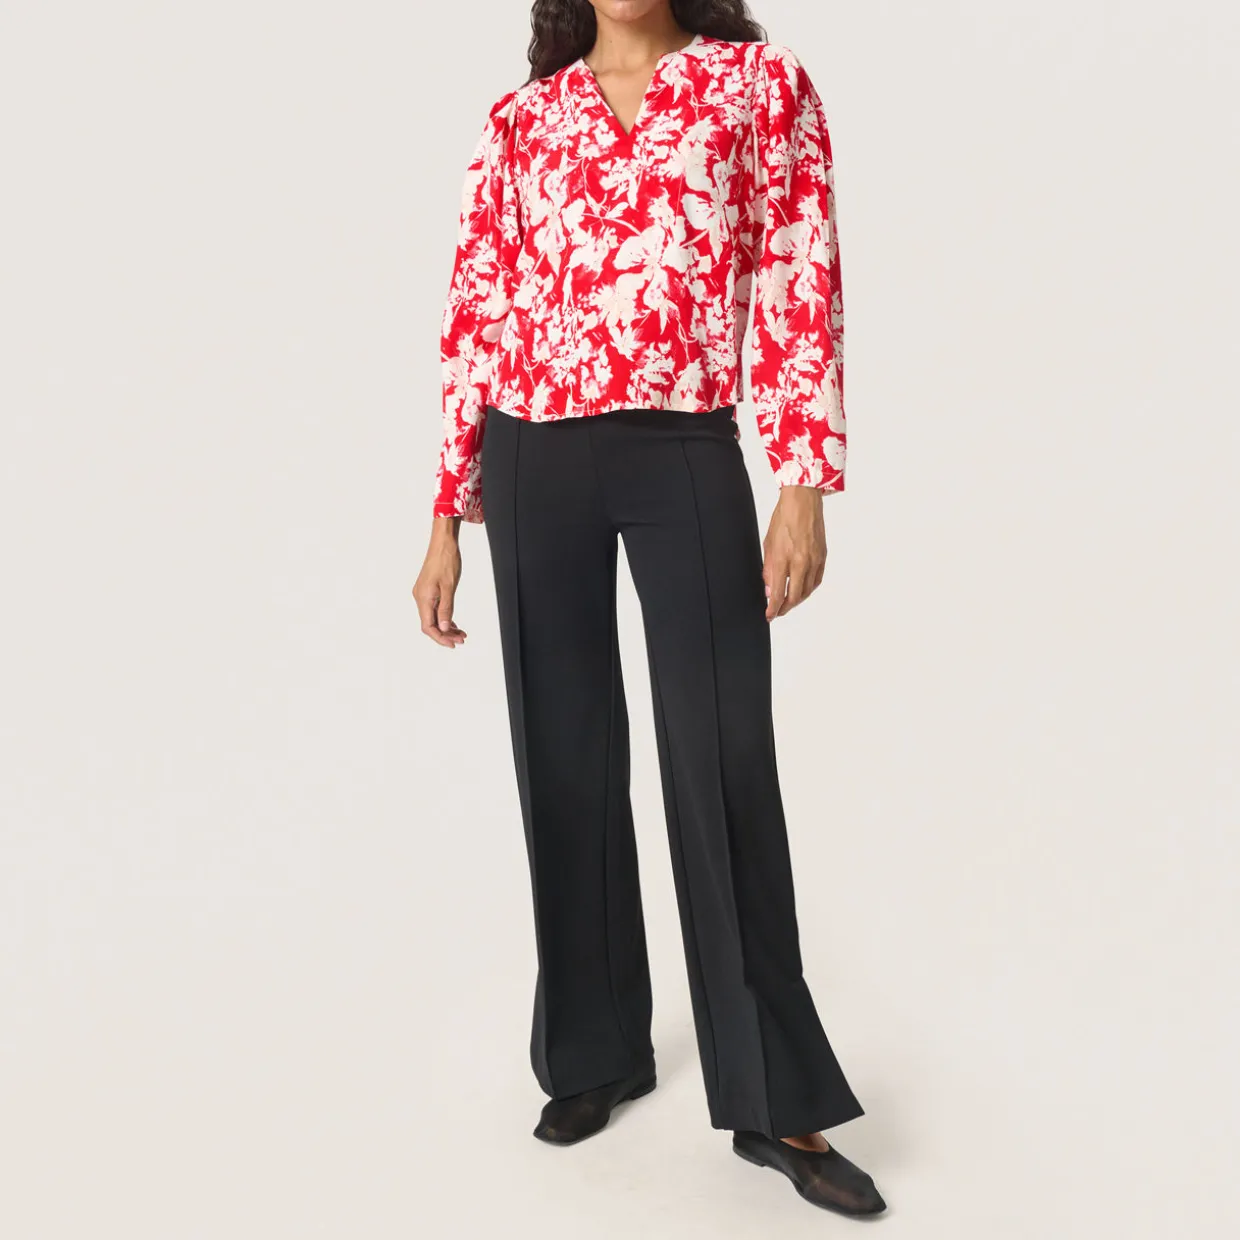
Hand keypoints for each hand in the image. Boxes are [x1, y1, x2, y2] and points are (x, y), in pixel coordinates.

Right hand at [413, 517, 467, 647]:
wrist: (443, 543)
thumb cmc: (446, 561)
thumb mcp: (449, 587)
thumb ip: (447, 609)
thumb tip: (445, 628)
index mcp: (424, 598)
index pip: (428, 626)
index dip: (440, 638)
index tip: (453, 644)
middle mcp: (420, 598)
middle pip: (430, 624)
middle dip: (445, 634)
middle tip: (461, 640)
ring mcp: (423, 594)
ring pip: (433, 617)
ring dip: (446, 627)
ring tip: (461, 634)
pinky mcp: (428, 591)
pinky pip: (435, 609)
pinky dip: (444, 617)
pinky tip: (454, 623)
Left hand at [763, 486, 826, 620]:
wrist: (803, 501)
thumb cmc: (784, 518)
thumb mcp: (768, 544)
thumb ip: (768, 569)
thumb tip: (769, 588)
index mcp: (784, 559)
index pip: (778, 593)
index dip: (773, 608)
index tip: (769, 615)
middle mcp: (801, 562)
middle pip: (795, 596)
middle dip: (785, 608)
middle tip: (777, 611)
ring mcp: (814, 560)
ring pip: (807, 591)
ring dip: (797, 600)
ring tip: (788, 603)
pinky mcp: (823, 556)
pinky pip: (816, 580)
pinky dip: (809, 589)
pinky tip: (802, 590)